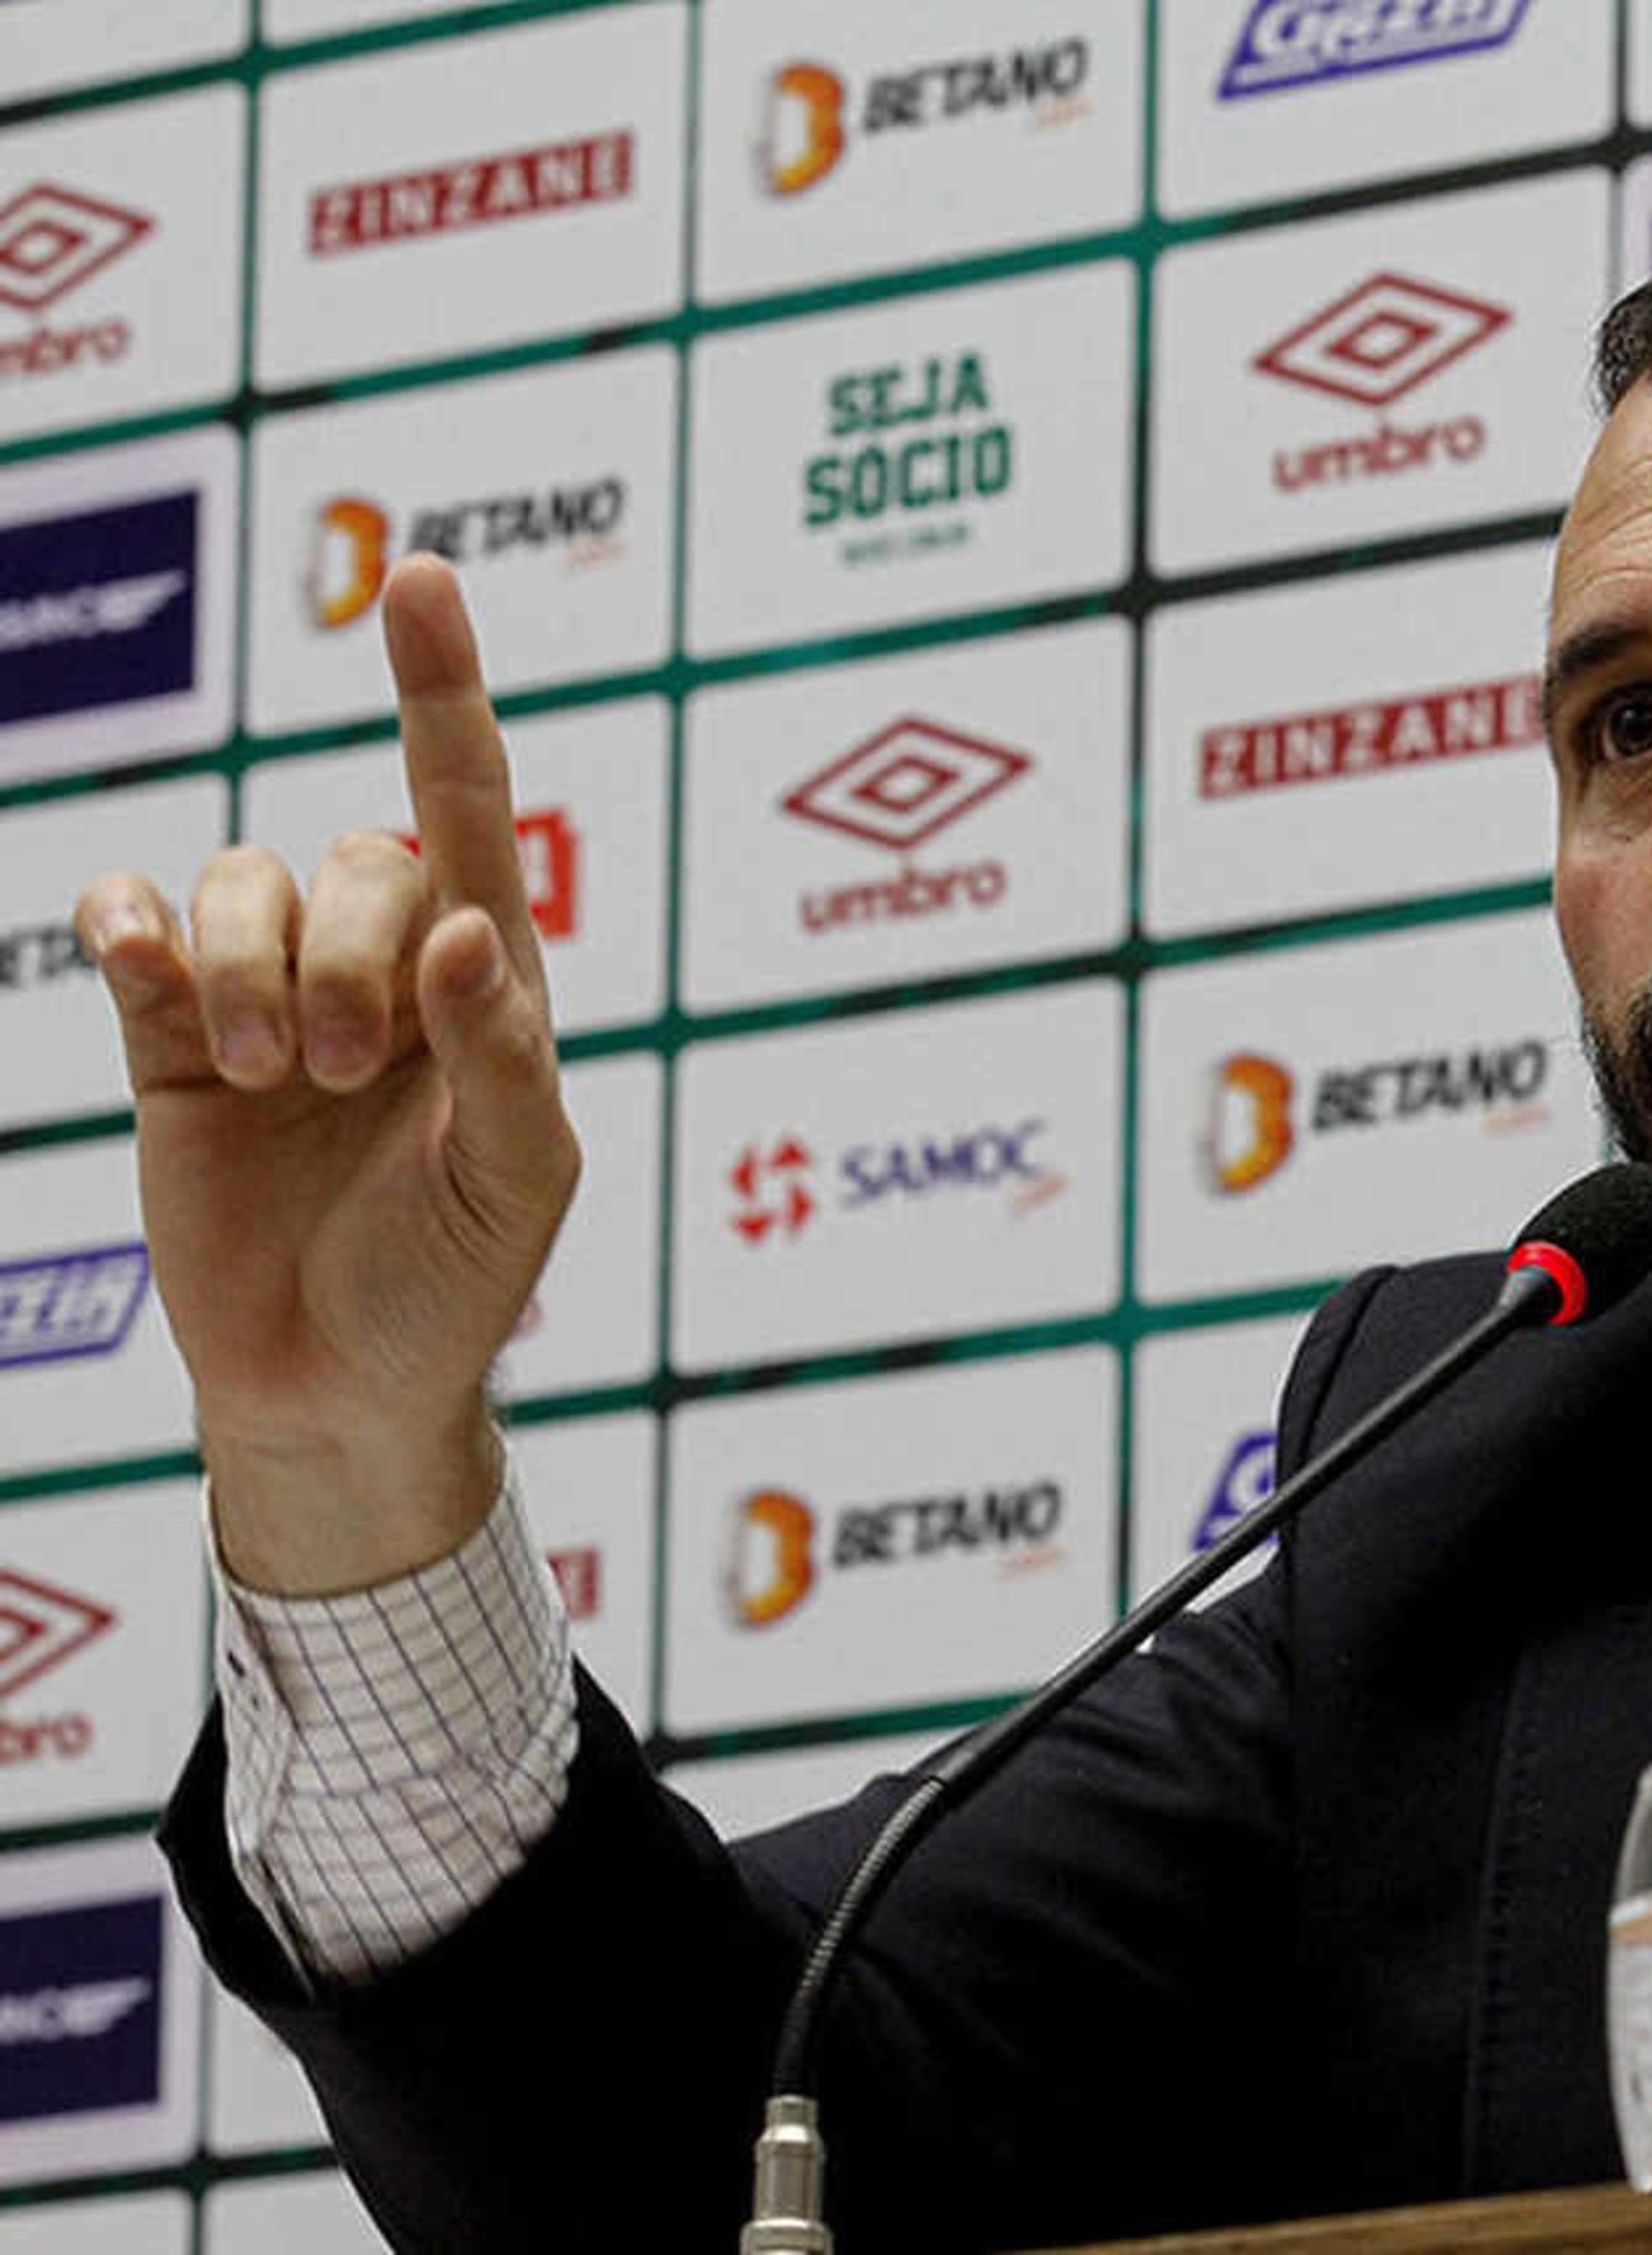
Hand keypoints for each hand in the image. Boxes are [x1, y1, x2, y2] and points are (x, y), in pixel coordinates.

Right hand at [71, 557, 579, 1593]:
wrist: (335, 1389)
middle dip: (346, 954)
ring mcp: (274, 994)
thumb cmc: (456, 1283)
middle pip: (355, 857)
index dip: (444, 694)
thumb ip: (504, 1054)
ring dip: (253, 965)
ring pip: (243, 881)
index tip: (423, 580)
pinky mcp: (172, 1039)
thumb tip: (466, 928)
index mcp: (488, 981)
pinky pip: (133, 931)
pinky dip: (129, 929)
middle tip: (348, 1074)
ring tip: (276, 1078)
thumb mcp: (521, 1182)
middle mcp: (384, 963)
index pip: (471, 808)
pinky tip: (138, 970)